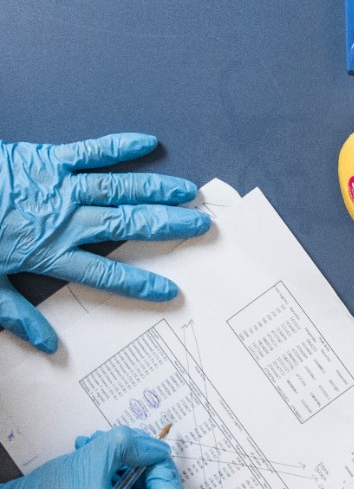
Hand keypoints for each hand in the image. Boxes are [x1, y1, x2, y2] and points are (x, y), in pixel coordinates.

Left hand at [0, 133, 209, 352]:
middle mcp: (67, 221)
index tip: (169, 291)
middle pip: (127, 226)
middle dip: (167, 226)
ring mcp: (63, 187)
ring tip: (187, 191)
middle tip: (199, 224)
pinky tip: (148, 143)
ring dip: (155, 189)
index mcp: (52, 254)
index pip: (106, 274)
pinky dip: (120, 146)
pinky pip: (92, 151)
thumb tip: (46, 346)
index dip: (140, 283)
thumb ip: (18, 314)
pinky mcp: (51, 159)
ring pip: (119, 189)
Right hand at [0, 426, 187, 488]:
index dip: (166, 475)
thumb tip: (157, 448)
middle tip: (121, 447)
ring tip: (99, 452)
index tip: (149, 456)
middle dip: (141, 466)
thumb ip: (130, 446)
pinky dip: (116, 484)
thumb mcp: (91, 459)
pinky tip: (95, 467)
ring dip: (125, 470)